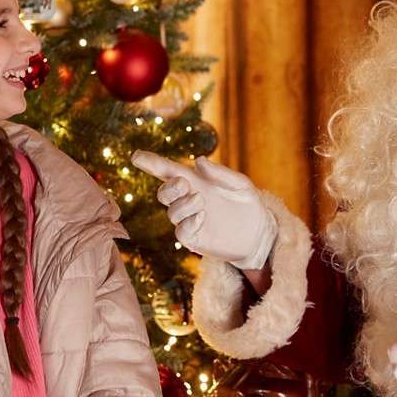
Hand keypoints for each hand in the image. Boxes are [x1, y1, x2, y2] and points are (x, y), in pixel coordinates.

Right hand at [131, 151, 275, 269]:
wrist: (259, 234)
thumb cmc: (248, 204)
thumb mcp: (240, 184)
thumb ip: (220, 173)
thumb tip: (198, 161)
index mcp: (196, 182)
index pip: (168, 171)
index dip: (151, 163)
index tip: (136, 156)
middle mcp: (188, 201)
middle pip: (164, 193)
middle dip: (169, 188)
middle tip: (184, 183)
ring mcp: (190, 221)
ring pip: (172, 213)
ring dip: (183, 204)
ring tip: (201, 201)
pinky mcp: (195, 240)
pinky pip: (181, 233)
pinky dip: (188, 223)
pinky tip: (201, 217)